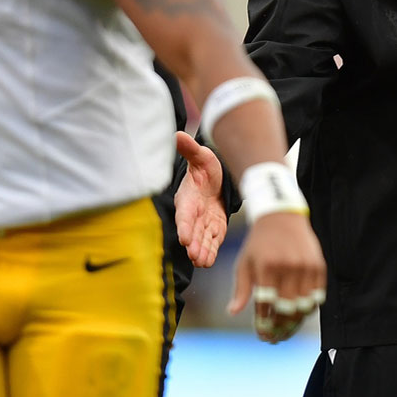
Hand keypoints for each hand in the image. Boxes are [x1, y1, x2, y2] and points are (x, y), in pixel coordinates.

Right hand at [174, 131, 228, 266]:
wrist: (218, 178)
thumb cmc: (207, 167)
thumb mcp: (201, 157)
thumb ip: (191, 150)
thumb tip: (178, 135)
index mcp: (187, 198)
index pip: (184, 214)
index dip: (184, 225)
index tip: (184, 237)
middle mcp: (193, 214)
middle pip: (192, 231)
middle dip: (193, 244)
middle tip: (194, 255)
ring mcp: (204, 223)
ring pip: (202, 239)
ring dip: (201, 251)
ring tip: (201, 261)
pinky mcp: (215, 228)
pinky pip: (212, 241)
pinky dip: (210, 250)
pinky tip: (208, 261)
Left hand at [230, 210, 326, 343]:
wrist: (282, 217)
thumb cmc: (259, 243)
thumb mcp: (245, 263)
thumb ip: (242, 288)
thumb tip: (233, 312)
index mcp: (267, 267)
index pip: (266, 305)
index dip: (264, 324)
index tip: (262, 336)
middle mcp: (288, 267)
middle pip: (287, 309)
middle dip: (280, 328)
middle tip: (275, 338)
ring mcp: (306, 266)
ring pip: (304, 306)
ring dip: (295, 323)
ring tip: (287, 331)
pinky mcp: (318, 266)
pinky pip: (317, 296)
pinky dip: (308, 309)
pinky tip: (299, 315)